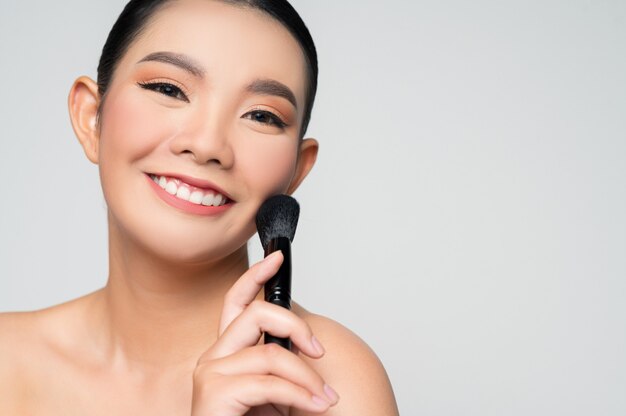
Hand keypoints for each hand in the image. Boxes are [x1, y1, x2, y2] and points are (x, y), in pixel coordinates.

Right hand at [190, 251, 339, 414]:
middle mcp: (214, 357)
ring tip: (324, 399)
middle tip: (319, 352)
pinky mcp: (214, 394)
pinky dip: (301, 395)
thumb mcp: (274, 390)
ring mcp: (211, 373)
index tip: (277, 257)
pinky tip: (315, 406)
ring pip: (270, 352)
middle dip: (296, 325)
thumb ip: (280, 361)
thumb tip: (306, 341)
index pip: (236, 301)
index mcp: (227, 352)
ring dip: (308, 377)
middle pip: (256, 313)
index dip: (255, 275)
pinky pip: (270, 382)